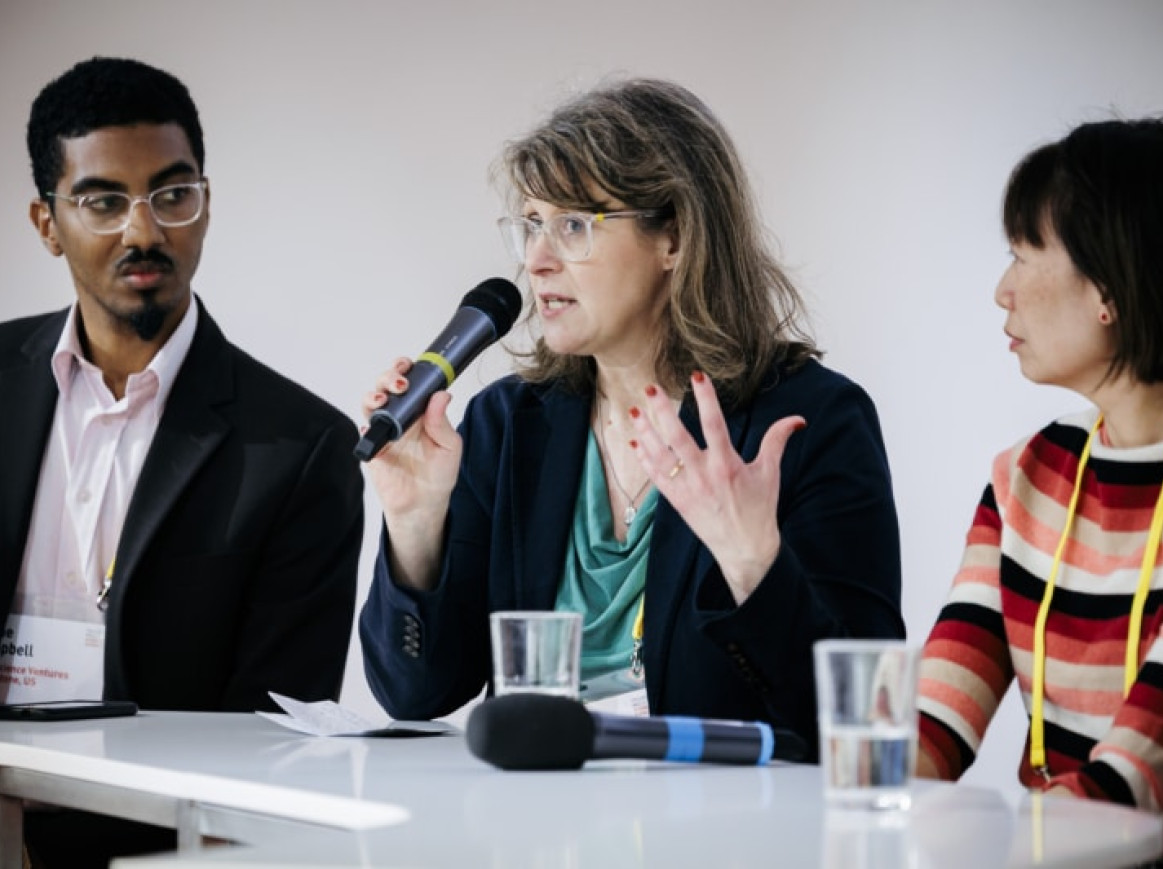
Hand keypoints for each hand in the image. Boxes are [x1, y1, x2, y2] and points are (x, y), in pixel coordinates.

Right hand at [361, 359, 461, 588]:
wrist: (423, 504)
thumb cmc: (439, 474)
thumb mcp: (450, 447)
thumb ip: (442, 422)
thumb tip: (441, 395)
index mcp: (421, 410)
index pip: (411, 381)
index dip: (406, 369)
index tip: (409, 365)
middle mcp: (401, 415)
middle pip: (386, 386)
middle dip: (388, 378)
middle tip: (399, 385)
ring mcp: (385, 430)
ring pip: (370, 403)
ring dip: (373, 396)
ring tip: (381, 401)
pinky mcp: (373, 447)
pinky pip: (364, 430)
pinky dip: (366, 425)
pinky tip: (373, 427)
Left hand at [628, 371, 804, 603]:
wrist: (745, 549)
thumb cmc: (759, 510)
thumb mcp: (770, 473)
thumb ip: (777, 441)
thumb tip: (797, 419)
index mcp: (727, 465)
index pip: (714, 424)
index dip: (706, 399)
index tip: (697, 376)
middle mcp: (704, 475)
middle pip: (678, 438)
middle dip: (662, 412)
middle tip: (652, 388)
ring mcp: (687, 488)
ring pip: (660, 455)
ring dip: (646, 431)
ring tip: (634, 409)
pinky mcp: (676, 500)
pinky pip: (655, 476)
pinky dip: (643, 457)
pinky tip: (634, 440)